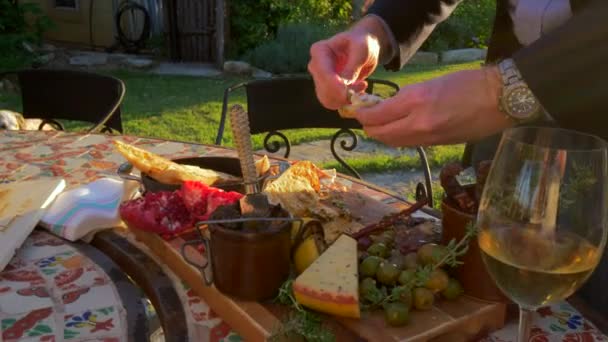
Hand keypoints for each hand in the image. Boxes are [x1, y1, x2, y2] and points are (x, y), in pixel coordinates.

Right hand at [308, 16, 389, 109]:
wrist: (364, 46)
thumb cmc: (362, 42)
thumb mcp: (361, 49)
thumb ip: (352, 66)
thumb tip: (344, 85)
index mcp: (319, 51)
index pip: (324, 74)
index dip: (337, 86)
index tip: (354, 91)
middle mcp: (315, 65)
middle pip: (323, 89)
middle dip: (343, 94)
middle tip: (362, 86)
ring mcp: (319, 78)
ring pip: (327, 99)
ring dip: (346, 99)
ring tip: (361, 86)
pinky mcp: (326, 88)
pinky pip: (332, 102)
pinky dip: (346, 101)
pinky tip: (357, 91)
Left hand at [355, 67, 513, 145]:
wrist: (500, 99)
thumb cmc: (468, 83)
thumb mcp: (431, 84)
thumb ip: (407, 98)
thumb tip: (388, 109)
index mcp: (415, 101)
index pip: (375, 116)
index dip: (362, 115)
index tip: (359, 109)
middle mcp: (417, 123)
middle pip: (379, 134)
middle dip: (369, 127)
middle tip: (367, 117)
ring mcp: (427, 138)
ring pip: (393, 142)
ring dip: (383, 134)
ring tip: (383, 123)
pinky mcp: (437, 146)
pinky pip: (409, 144)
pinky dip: (399, 138)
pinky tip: (402, 128)